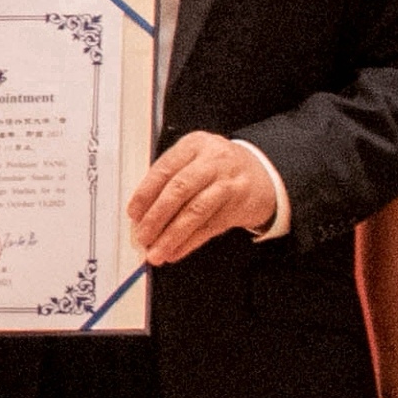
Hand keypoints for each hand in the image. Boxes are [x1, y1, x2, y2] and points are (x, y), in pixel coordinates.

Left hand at [127, 132, 280, 265]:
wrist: (263, 173)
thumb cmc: (219, 168)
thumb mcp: (194, 161)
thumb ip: (169, 182)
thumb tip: (141, 216)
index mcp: (194, 145)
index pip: (164, 169)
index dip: (146, 194)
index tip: (134, 214)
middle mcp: (212, 160)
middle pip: (179, 189)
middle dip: (156, 217)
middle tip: (142, 237)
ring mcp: (228, 182)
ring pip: (195, 211)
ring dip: (172, 235)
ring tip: (156, 252)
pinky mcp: (238, 205)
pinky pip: (209, 227)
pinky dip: (189, 242)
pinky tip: (175, 252)